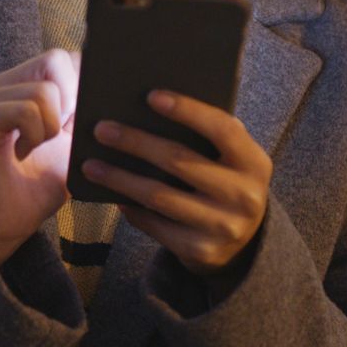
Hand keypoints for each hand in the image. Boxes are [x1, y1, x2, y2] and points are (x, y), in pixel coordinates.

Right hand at [0, 48, 81, 265]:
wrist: (10, 222)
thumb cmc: (42, 183)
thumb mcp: (77, 141)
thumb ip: (89, 109)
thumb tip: (116, 82)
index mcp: (22, 83)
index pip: (63, 55)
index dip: (82, 83)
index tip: (75, 121)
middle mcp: (0, 84)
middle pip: (56, 61)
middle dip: (70, 104)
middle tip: (55, 137)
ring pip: (43, 90)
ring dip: (50, 128)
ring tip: (34, 148)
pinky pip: (25, 109)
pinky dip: (34, 134)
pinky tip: (23, 152)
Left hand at [80, 90, 271, 276]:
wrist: (244, 245)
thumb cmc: (226, 185)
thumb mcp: (231, 162)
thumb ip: (206, 139)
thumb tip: (145, 112)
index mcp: (254, 163)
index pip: (222, 128)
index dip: (188, 110)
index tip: (151, 95)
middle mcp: (245, 196)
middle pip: (180, 161)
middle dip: (135, 142)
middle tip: (101, 130)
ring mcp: (223, 227)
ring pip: (160, 196)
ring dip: (120, 178)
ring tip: (92, 166)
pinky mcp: (200, 251)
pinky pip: (155, 225)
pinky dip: (131, 208)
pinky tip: (113, 195)